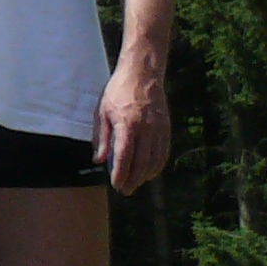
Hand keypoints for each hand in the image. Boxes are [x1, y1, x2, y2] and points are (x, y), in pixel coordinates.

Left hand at [97, 65, 170, 195]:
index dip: (121, 173)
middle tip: (125, 191)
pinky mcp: (166, 128)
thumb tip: (99, 160)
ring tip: (136, 184)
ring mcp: (158, 129)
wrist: (142, 74)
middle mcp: (145, 129)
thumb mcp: (102, 112)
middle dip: (133, 179)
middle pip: (141, 162)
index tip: (115, 185)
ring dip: (146, 175)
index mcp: (127, 124)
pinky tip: (149, 172)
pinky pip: (164, 152)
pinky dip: (157, 165)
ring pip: (155, 159)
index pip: (124, 155)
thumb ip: (101, 138)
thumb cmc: (117, 92)